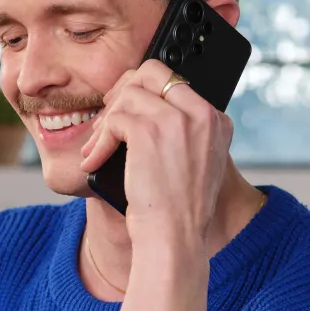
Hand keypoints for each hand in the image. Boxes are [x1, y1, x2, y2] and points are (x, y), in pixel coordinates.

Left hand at [79, 59, 232, 250]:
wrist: (174, 237)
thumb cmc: (178, 210)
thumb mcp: (194, 164)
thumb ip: (181, 133)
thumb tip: (140, 108)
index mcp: (216, 121)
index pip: (176, 83)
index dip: (144, 93)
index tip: (126, 113)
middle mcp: (202, 114)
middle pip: (153, 73)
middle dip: (123, 90)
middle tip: (107, 116)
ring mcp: (176, 120)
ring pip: (128, 95)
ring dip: (105, 122)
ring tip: (96, 148)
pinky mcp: (149, 131)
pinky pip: (113, 120)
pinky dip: (98, 142)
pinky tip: (93, 162)